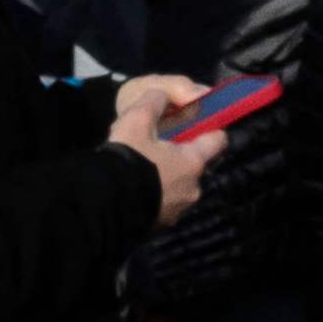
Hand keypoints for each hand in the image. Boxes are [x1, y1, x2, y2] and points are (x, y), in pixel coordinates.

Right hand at [99, 75, 217, 229]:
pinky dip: (156, 195)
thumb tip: (161, 96)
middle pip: (196, 165)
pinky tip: (136, 190)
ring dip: (167, 178)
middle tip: (158, 148)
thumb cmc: (128, 160)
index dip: (209, 129)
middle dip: (181, 156)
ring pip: (180, 186)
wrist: (103, 206)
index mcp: (194, 162)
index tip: (195, 124)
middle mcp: (194, 188)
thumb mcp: (136, 121)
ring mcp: (179, 210)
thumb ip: (153, 102)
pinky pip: (164, 204)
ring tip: (142, 171)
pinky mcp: (162, 225)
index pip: (219, 140)